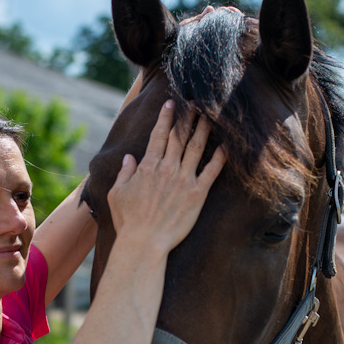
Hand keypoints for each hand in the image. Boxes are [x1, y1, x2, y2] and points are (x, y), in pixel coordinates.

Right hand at [107, 100, 225, 256]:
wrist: (144, 242)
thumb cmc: (128, 221)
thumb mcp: (116, 194)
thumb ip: (124, 173)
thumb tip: (130, 157)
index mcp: (148, 166)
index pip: (159, 135)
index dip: (166, 117)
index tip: (171, 103)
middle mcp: (167, 168)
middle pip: (180, 136)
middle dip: (188, 116)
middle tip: (196, 102)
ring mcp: (183, 180)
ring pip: (196, 147)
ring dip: (204, 129)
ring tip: (211, 115)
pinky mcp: (197, 194)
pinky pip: (211, 171)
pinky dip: (220, 157)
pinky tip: (226, 146)